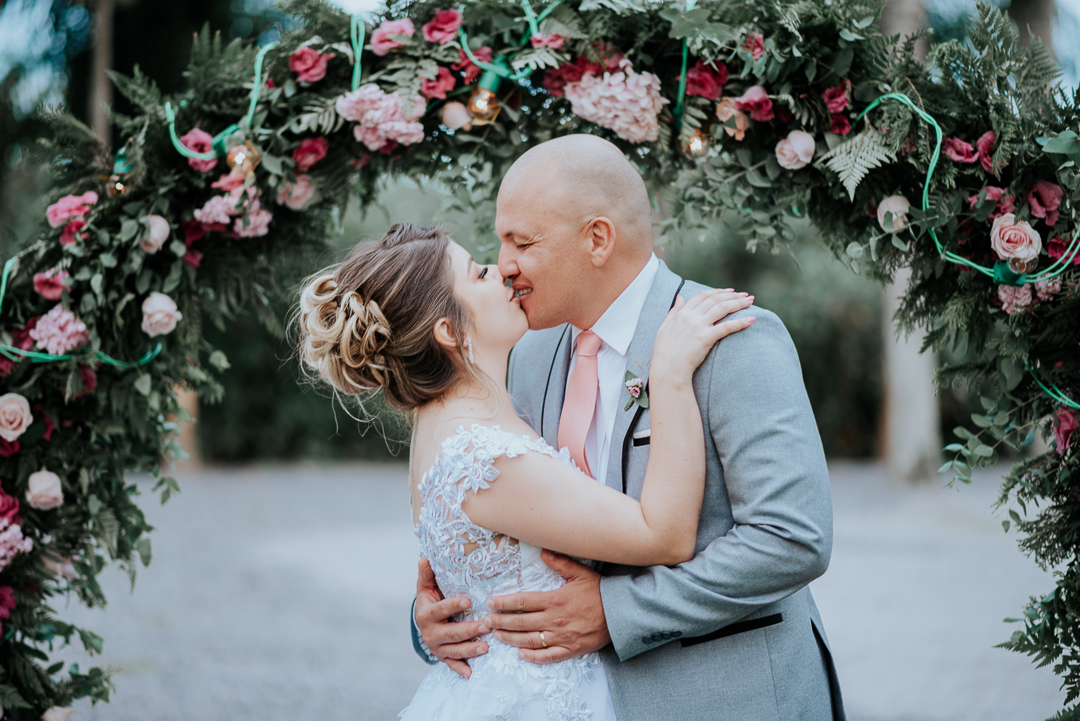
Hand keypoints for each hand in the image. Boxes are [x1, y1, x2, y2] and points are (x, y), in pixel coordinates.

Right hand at [415, 558, 488, 678]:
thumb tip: (425, 558)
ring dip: (470, 650)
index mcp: (426, 614)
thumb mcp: (426, 586)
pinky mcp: (443, 656)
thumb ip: (427, 574)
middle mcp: (430, 633)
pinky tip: (472, 673)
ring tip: (486, 648)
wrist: (423, 620)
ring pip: (454, 650)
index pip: (440, 610)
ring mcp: (437, 647)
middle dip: (468, 630)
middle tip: (486, 626)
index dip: (453, 606)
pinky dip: (461, 669)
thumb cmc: (430, 599)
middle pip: (450, 633)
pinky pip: (452, 664)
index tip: (468, 601)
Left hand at [484, 551, 610, 663]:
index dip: (504, 603)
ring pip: (530, 641)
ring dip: (511, 639)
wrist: (621, 614)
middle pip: (521, 622)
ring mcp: (562, 637)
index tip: (491, 603)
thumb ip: (561, 563)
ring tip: (498, 636)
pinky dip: (533, 657)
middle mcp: (555, 620)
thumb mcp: (581, 573)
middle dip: (501, 622)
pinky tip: (521, 654)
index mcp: (555, 600)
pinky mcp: (571, 650)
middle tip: (487, 622)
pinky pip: (548, 656)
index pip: (523, 602)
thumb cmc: (600, 592)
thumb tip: (543, 552)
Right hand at [652, 289, 754, 382]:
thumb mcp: (665, 327)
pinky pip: (727, 327)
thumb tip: (681, 297)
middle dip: (733, 295)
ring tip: (751, 302)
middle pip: (715, 299)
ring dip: (738, 303)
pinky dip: (740, 322)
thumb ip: (674, 311)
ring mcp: (698, 326)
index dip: (718, 291)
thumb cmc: (664, 352)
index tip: (730, 291)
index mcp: (682, 313)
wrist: (668, 369)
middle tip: (746, 296)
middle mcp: (690, 317)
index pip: (702, 295)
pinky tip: (751, 319)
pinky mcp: (706, 338)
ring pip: (722, 308)